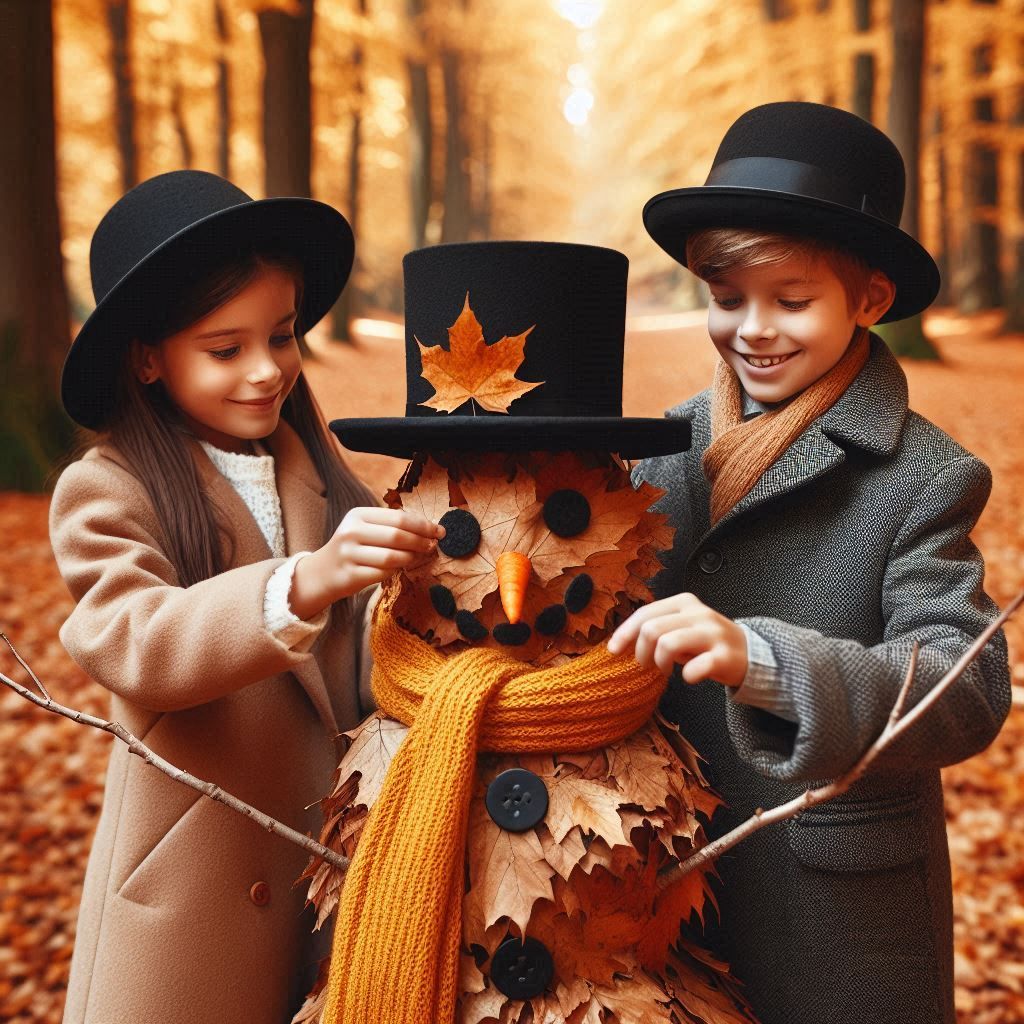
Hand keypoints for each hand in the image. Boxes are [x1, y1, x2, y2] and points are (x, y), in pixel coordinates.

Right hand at [290, 507, 443, 618]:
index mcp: (358, 515)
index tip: (439, 531)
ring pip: (392, 556)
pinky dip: (396, 571)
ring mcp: (349, 554)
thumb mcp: (365, 529)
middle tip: (433, 546)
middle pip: (397, 535)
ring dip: (411, 558)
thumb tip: (430, 529)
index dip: (423, 525)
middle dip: (421, 541)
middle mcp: (351, 532)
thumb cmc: (353, 548)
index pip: (398, 517)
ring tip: (418, 557)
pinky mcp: (350, 575)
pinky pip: (383, 573)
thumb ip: (391, 526)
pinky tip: (399, 568)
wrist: (322, 573)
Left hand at [607, 593, 747, 685]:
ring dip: (659, 662)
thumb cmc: (707, 642)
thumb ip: (657, 627)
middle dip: (641, 651)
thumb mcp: (683, 626)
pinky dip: (686, 676)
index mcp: (684, 603)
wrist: (751, 653)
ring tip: (665, 670)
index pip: (645, 613)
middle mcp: (698, 614)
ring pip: (668, 644)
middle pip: (652, 629)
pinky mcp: (725, 657)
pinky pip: (695, 668)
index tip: (612, 650)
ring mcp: (713, 634)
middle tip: (646, 664)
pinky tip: (689, 676)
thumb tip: (621, 641)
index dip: (624, 632)